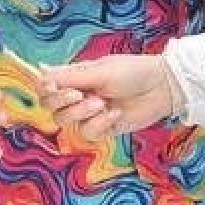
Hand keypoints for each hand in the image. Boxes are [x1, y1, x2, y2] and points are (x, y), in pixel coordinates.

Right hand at [39, 55, 180, 140]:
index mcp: (75, 77)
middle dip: (62, 102)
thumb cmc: (133, 71)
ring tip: (102, 104)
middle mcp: (77, 95)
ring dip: (82, 113)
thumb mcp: (102, 70)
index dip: (45, 89)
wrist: (161, 88)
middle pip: (50, 107)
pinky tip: (115, 114)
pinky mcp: (102, 129)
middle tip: (79, 95)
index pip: (46, 86)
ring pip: (66, 122)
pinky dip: (100, 124)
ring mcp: (88, 114)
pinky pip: (87, 133)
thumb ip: (72, 77)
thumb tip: (43, 79)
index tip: (55, 87)